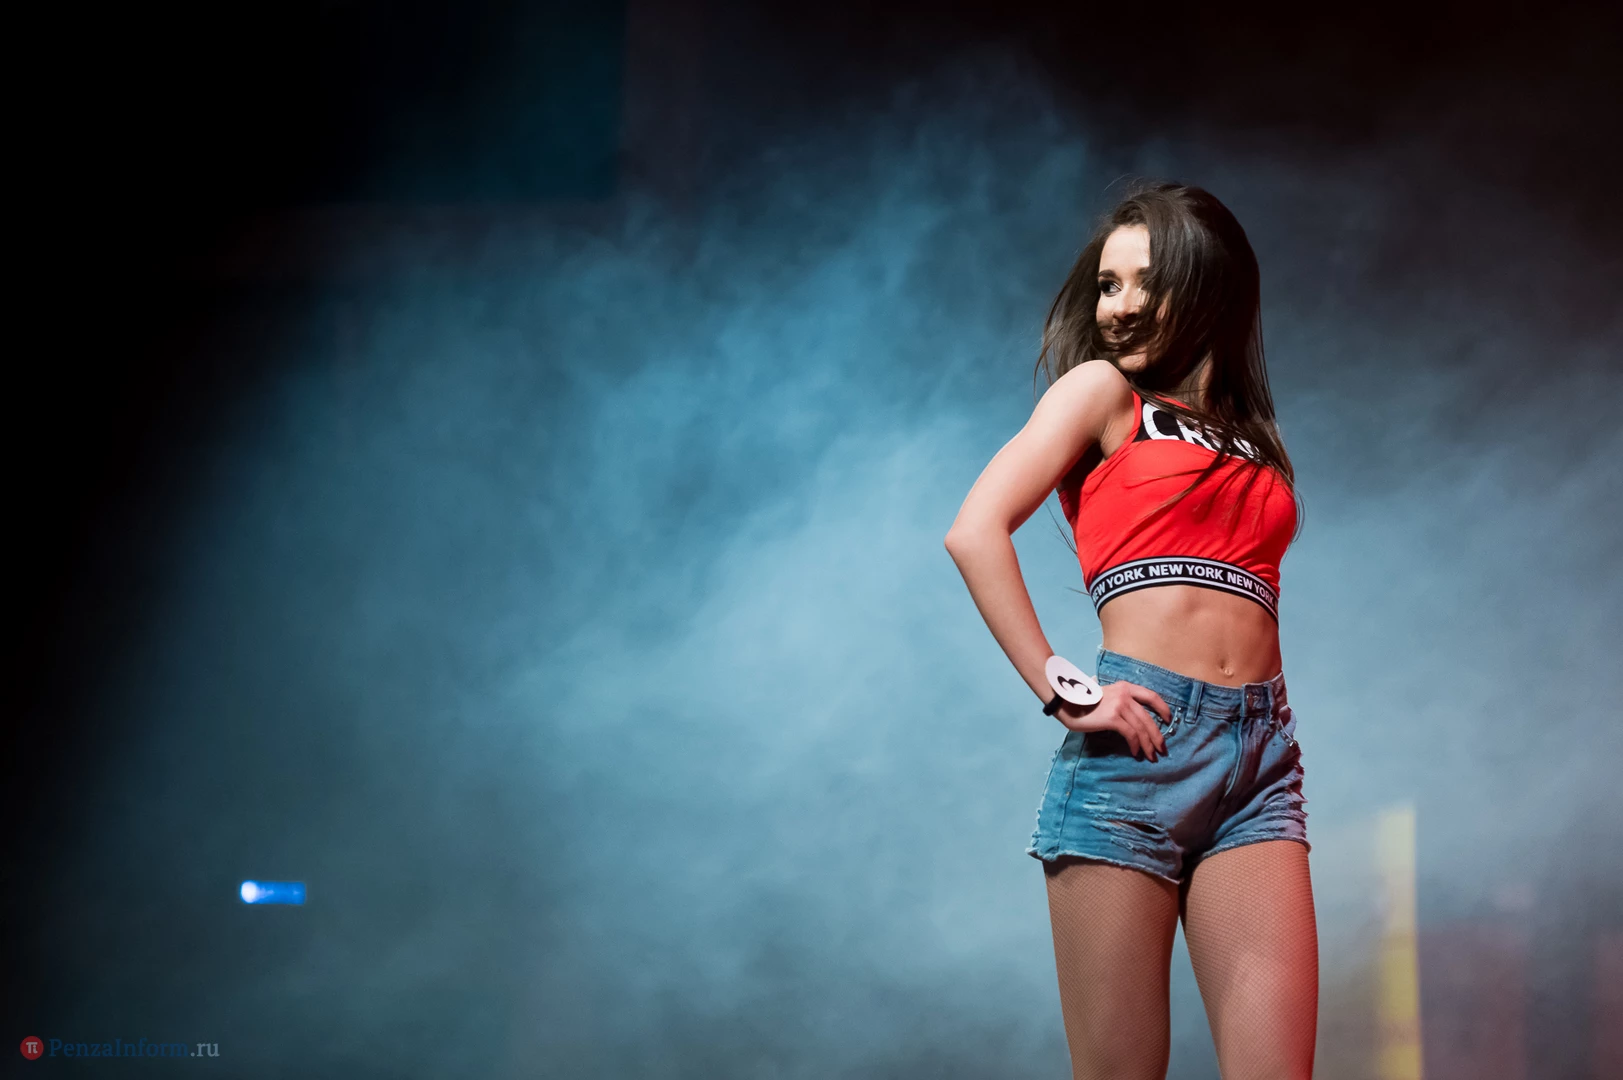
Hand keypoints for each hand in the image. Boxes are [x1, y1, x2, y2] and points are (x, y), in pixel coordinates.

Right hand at [1054, 680, 1170, 760]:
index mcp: (1125, 687)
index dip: (1163, 709)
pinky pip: (1130, 734)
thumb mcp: (1105, 695)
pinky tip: (1135, 752)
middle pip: (1148, 717)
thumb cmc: (1083, 702)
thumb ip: (1120, 701)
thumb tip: (1134, 720)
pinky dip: (1135, 745)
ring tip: (1151, 756)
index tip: (1168, 720)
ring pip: (1141, 728)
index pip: (1151, 696)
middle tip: (1162, 749)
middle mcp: (1125, 694)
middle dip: (1157, 735)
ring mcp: (1119, 705)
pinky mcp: (1112, 718)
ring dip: (1148, 744)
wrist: (1066, 702)